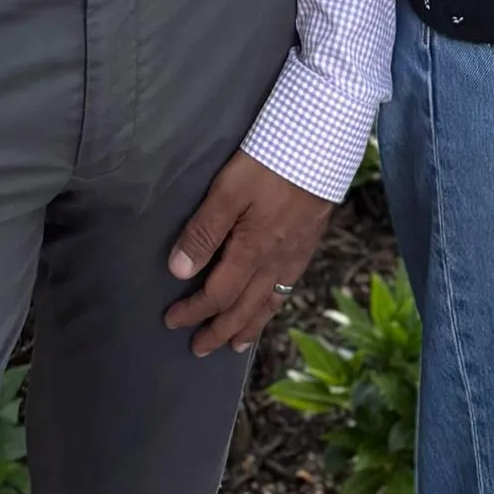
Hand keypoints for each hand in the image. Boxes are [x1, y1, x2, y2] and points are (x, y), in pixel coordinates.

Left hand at [164, 151, 331, 358]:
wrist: (321, 145)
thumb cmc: (269, 163)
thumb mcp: (227, 190)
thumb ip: (204, 230)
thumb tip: (179, 272)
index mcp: (252, 251)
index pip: (217, 295)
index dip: (194, 311)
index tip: (172, 321)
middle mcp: (275, 262)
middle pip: (244, 308)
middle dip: (219, 330)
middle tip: (199, 348)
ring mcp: (295, 255)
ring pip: (269, 304)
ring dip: (249, 326)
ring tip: (236, 345)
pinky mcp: (308, 243)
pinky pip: (288, 289)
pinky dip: (274, 307)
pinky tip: (271, 306)